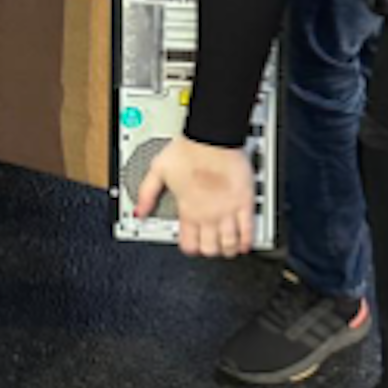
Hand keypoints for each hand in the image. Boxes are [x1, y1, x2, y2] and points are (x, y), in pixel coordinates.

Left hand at [135, 135, 256, 258]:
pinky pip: (248, 229)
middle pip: (211, 248)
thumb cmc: (187, 149)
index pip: (189, 243)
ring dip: (229, 249)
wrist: (212, 136)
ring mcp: (227, 210)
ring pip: (230, 243)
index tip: (192, 246)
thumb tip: (139, 212)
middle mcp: (208, 214)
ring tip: (229, 248)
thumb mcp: (158, 170)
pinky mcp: (244, 201)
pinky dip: (247, 240)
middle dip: (211, 250)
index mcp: (188, 210)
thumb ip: (147, 194)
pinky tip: (245, 244)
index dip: (191, 248)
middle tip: (212, 246)